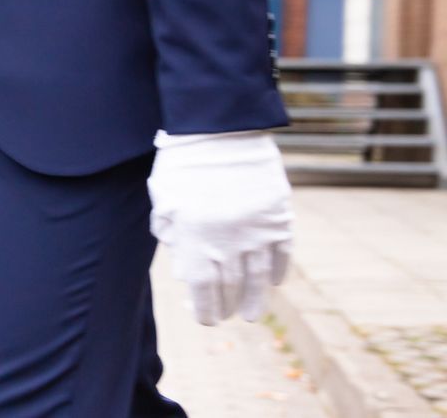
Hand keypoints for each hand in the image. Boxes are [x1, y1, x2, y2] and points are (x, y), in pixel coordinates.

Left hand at [148, 132, 293, 324]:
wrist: (219, 127)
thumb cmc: (182, 162)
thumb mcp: (164, 201)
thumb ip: (172, 235)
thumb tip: (184, 269)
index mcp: (196, 238)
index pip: (202, 288)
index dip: (204, 308)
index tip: (206, 318)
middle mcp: (229, 240)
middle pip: (231, 286)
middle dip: (228, 305)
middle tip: (229, 316)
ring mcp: (258, 230)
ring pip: (260, 276)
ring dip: (256, 298)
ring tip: (252, 313)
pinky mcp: (279, 215)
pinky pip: (282, 252)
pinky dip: (278, 270)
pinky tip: (274, 282)